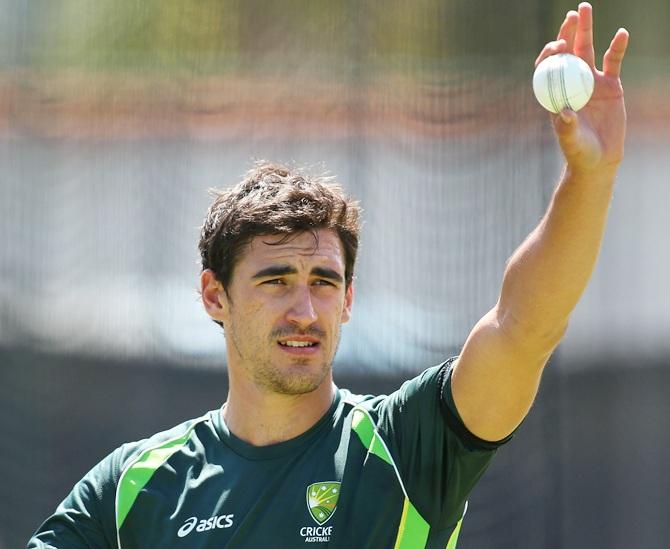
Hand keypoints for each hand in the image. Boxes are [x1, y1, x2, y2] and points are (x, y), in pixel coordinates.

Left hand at [535, 2, 628, 174]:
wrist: (599, 159)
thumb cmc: (579, 152)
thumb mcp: (571, 141)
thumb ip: (566, 127)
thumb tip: (562, 112)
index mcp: (556, 94)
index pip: (548, 69)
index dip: (551, 54)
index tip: (557, 46)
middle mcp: (571, 83)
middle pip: (567, 53)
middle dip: (567, 32)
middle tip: (571, 14)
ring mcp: (591, 82)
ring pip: (587, 51)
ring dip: (585, 30)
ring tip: (584, 9)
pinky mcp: (610, 85)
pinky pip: (614, 62)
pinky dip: (617, 47)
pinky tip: (621, 33)